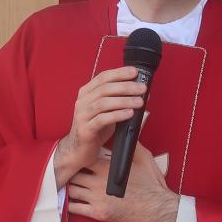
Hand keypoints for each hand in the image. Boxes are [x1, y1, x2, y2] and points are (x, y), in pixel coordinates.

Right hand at [53, 67, 147, 186]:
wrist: (79, 150)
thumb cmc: (95, 128)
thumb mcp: (106, 111)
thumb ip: (118, 100)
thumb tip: (140, 93)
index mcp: (86, 93)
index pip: (103, 77)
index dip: (119, 73)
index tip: (134, 72)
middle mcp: (82, 101)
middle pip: (105, 89)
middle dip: (126, 86)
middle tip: (142, 88)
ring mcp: (82, 115)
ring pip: (103, 103)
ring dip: (124, 100)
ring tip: (139, 102)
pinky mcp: (85, 129)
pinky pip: (102, 119)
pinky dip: (118, 115)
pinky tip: (129, 114)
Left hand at [65, 142, 177, 221]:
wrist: (159, 207)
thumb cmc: (152, 184)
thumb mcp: (144, 158)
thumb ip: (130, 146)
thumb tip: (126, 133)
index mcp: (107, 168)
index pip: (84, 159)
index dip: (82, 160)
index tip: (83, 161)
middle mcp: (98, 182)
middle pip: (74, 174)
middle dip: (74, 174)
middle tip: (76, 174)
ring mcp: (97, 199)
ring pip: (72, 190)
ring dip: (72, 188)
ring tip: (76, 187)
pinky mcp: (98, 214)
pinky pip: (75, 208)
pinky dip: (72, 205)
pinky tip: (75, 202)